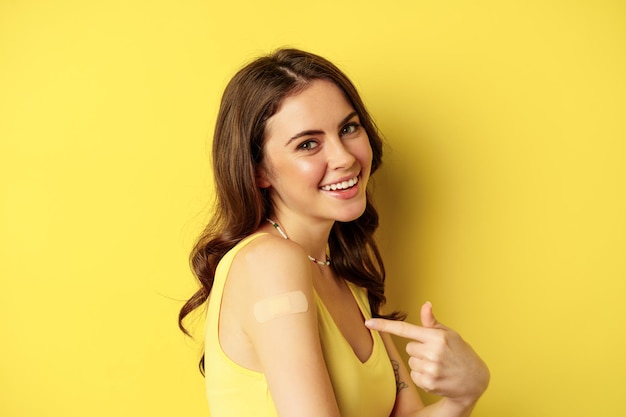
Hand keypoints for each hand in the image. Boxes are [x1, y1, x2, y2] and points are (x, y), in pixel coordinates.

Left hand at [365, 302, 488, 405]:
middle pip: (408, 347)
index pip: (405, 329)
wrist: (475, 380)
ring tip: (438, 365)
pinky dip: (422, 376)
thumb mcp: (449, 334)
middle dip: (419, 349)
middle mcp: (433, 352)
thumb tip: (425, 304)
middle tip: (436, 354)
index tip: (368, 322)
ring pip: (411, 362)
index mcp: (437, 337)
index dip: (384, 326)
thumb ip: (432, 322)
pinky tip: (437, 375)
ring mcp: (431, 369)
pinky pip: (414, 375)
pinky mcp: (429, 383)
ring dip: (421, 363)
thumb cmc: (461, 353)